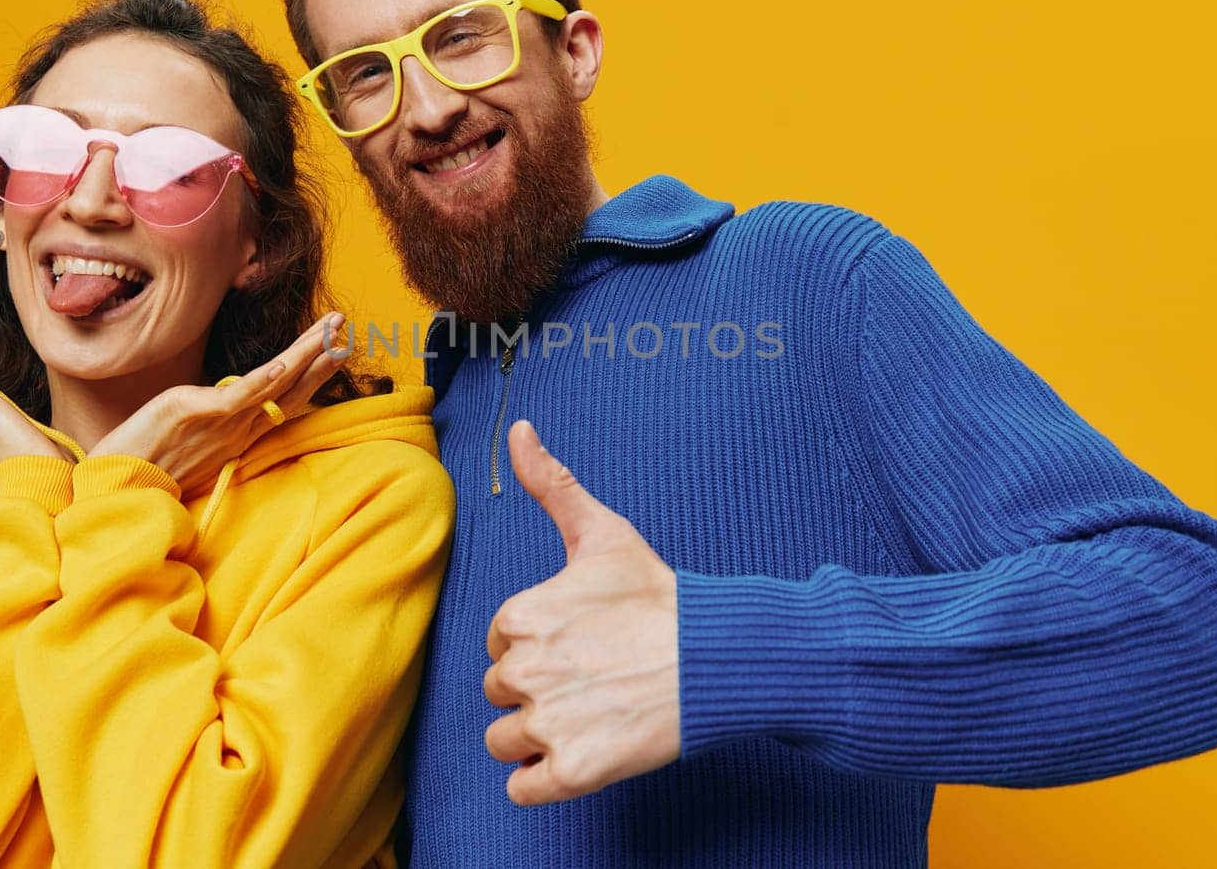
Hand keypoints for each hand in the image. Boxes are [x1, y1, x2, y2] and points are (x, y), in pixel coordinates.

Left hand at [88, 313, 346, 491]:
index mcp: (238, 435)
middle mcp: (237, 430)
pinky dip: (263, 381)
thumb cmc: (142, 465)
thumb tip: (222, 403)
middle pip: (290, 391)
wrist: (112, 485)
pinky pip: (237, 397)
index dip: (312, 376)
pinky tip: (283, 363)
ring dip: (305, 356)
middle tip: (344, 328)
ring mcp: (219, 423)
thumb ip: (211, 422)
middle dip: (320, 357)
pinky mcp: (195, 414)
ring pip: (274, 387)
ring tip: (330, 333)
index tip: (335, 350)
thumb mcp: (186, 442)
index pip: (285, 401)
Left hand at [482, 420, 679, 804]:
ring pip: (504, 741)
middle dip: (537, 689)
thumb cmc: (659, 597)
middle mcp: (524, 670)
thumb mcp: (602, 532)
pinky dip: (543, 779)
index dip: (537, 643)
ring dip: (537, 737)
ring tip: (589, 713)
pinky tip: (581, 751)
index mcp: (521, 615)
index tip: (582, 639)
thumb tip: (519, 429)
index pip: (500, 642)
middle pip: (499, 692)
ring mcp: (547, 724)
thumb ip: (550, 484)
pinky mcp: (571, 773)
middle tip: (593, 676)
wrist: (717, 658)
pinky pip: (521, 787)